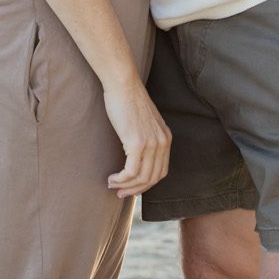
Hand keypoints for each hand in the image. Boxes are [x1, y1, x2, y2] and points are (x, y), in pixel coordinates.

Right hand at [103, 75, 171, 198]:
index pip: (160, 172)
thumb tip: (135, 156)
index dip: (145, 184)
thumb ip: (145, 137)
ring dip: (126, 187)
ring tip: (112, 186)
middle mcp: (162, 143)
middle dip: (135, 190)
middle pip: (153, 178)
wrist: (123, 84)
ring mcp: (151, 144)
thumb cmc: (128, 100)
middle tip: (120, 193)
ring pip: (142, 178)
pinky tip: (112, 178)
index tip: (131, 188)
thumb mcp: (144, 122)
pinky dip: (121, 179)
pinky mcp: (137, 143)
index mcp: (166, 138)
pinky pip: (131, 172)